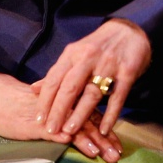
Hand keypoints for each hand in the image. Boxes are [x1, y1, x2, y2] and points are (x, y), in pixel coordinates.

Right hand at [0, 72, 122, 162]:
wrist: (1, 100)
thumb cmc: (30, 108)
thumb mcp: (55, 111)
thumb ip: (73, 117)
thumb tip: (95, 130)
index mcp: (70, 104)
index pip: (94, 118)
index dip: (107, 133)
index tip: (120, 148)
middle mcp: (63, 108)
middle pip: (87, 124)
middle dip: (103, 141)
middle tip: (116, 156)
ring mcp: (50, 116)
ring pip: (71, 127)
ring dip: (86, 141)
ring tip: (99, 154)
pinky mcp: (35, 123)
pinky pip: (49, 129)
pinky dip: (59, 134)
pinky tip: (68, 141)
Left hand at [32, 18, 150, 137]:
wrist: (128, 31)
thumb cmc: (97, 47)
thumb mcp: (74, 54)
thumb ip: (57, 73)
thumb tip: (33, 89)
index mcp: (72, 54)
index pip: (54, 78)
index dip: (45, 99)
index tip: (38, 119)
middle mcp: (88, 58)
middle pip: (70, 87)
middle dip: (58, 110)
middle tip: (50, 130)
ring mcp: (108, 65)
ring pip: (91, 93)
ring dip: (80, 114)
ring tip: (70, 131)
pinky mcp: (127, 72)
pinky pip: (118, 97)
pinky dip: (110, 114)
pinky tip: (103, 129)